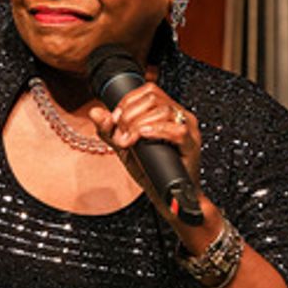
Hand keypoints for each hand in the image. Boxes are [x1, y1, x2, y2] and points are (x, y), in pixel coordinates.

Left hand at [87, 82, 201, 214]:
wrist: (166, 196)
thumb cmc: (150, 170)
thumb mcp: (124, 148)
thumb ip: (109, 130)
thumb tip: (95, 112)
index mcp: (166, 111)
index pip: (147, 90)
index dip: (127, 102)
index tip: (116, 120)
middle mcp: (179, 115)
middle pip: (153, 98)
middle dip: (130, 114)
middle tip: (122, 135)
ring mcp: (188, 128)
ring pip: (163, 111)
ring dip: (139, 125)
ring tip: (130, 141)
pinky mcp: (192, 144)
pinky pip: (177, 130)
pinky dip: (157, 131)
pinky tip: (143, 137)